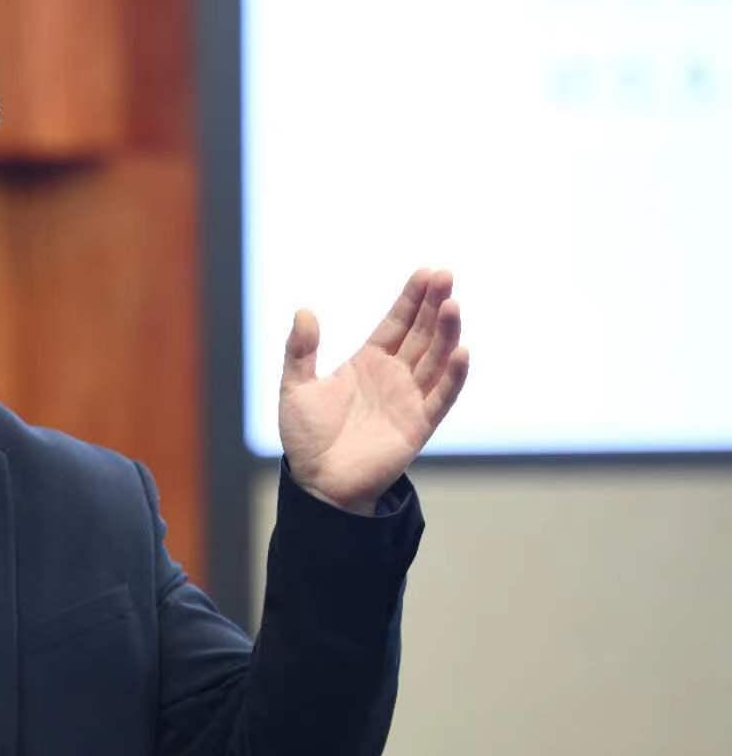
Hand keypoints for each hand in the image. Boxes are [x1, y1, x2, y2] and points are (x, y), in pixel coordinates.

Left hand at [279, 268, 469, 512]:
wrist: (318, 483)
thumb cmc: (307, 438)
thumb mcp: (296, 388)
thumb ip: (300, 351)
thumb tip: (303, 310)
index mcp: (368, 362)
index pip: (396, 323)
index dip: (411, 298)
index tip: (427, 272)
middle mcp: (394, 376)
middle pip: (421, 333)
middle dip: (433, 304)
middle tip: (445, 275)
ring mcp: (409, 398)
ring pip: (435, 359)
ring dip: (446, 333)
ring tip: (451, 305)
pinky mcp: (418, 425)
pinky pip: (441, 397)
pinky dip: (452, 375)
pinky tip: (460, 351)